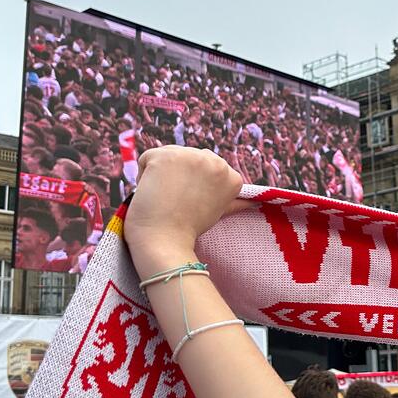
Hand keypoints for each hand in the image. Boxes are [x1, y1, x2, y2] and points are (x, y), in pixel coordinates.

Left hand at [125, 146, 244, 277]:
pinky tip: (153, 193)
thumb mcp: (218, 211)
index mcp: (230, 174)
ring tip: (166, 198)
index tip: (192, 204)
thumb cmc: (189, 229)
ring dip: (162, 175)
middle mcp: (214, 160)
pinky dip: (143, 176)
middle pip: (187, 158)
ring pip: (167, 157)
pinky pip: (146, 159)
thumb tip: (254, 203)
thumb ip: (234, 201)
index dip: (193, 186)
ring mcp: (190, 156)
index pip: (204, 167)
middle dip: (179, 176)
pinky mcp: (165, 156)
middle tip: (177, 202)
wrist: (166, 241)